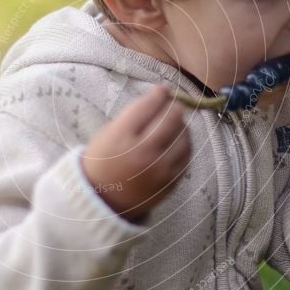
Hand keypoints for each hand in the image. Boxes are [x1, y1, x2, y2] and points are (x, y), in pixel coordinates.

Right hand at [80, 84, 190, 222]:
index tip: (163, 90)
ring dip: (181, 126)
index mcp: (121, 137)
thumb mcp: (108, 133)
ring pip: (184, 136)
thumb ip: (133, 115)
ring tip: (173, 126)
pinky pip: (187, 156)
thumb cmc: (103, 161)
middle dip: (174, 107)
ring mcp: (160, 169)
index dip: (159, 93)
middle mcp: (143, 153)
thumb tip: (161, 96)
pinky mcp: (171, 182)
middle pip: (171, 118)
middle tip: (171, 105)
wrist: (102, 200)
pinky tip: (176, 143)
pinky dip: (184, 145)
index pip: (148, 106)